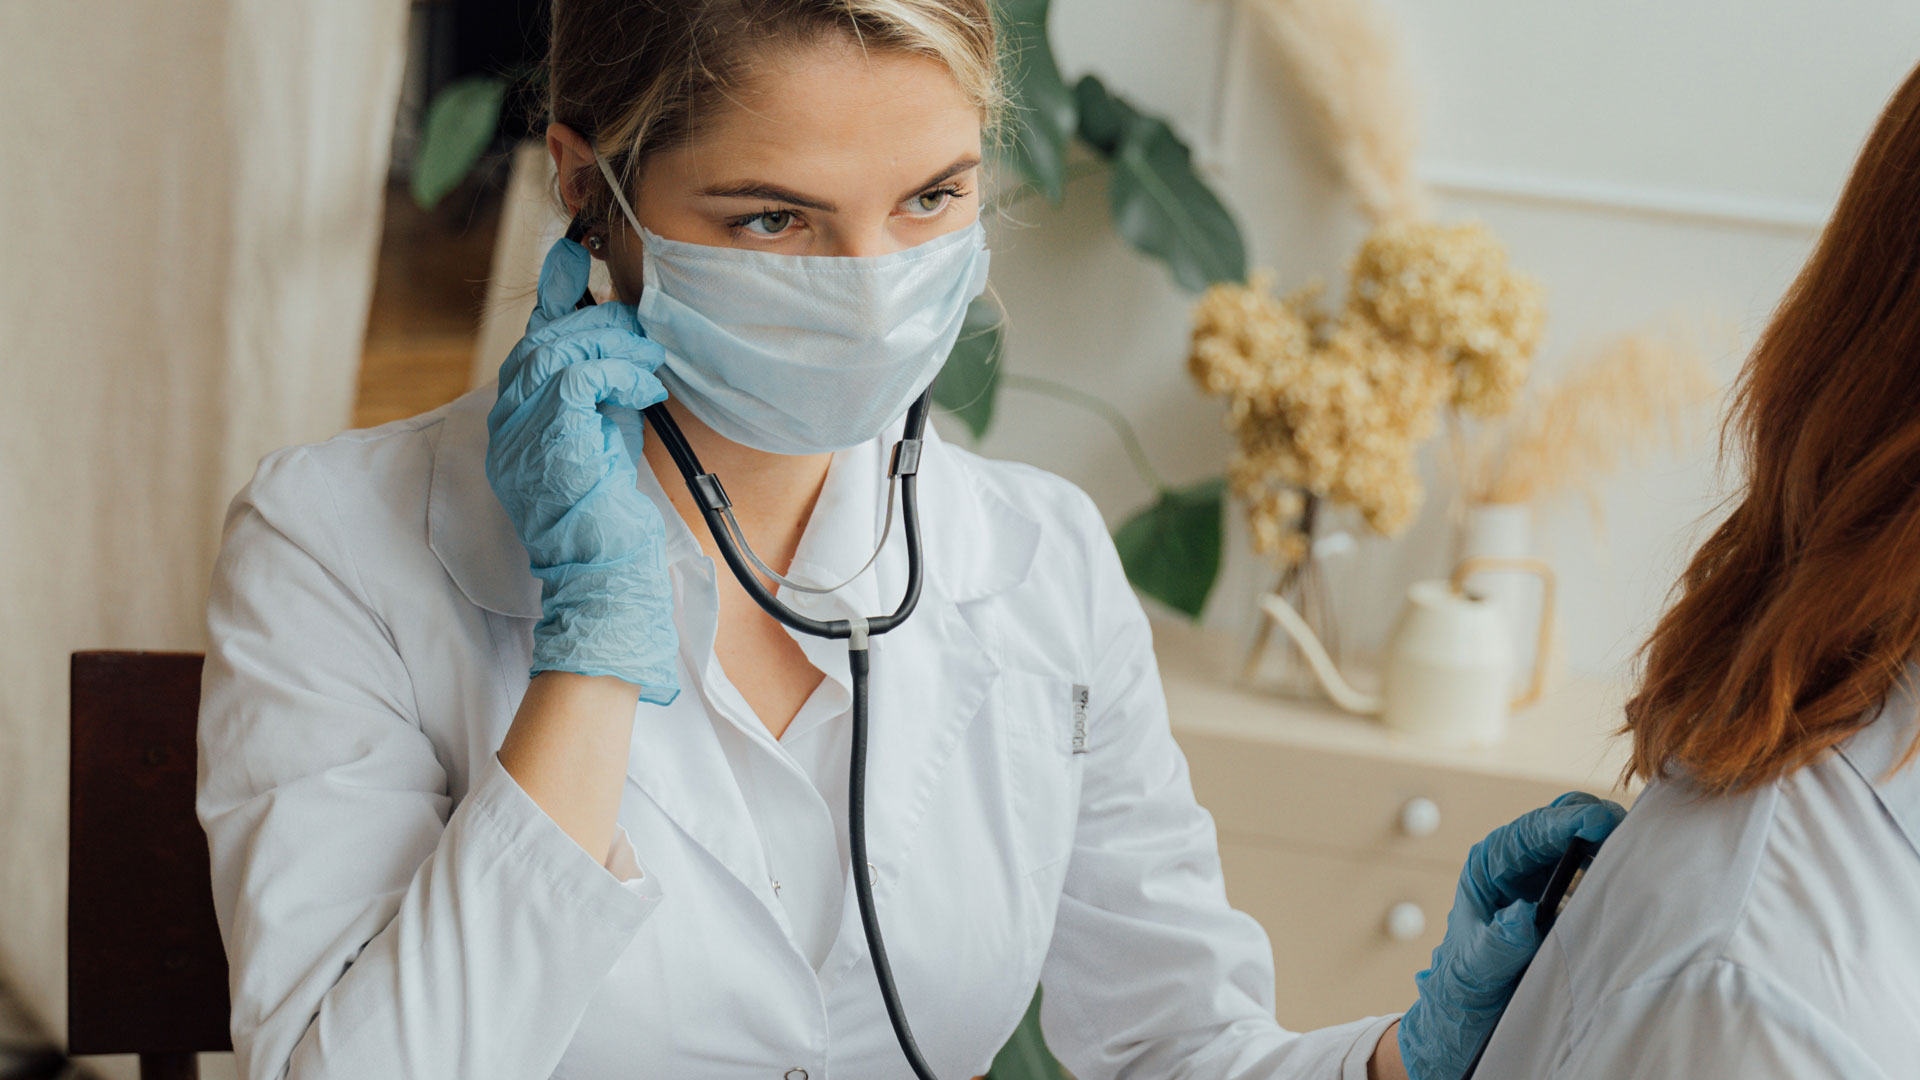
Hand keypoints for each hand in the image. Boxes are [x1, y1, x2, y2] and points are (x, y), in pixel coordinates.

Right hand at [484, 235, 678, 703]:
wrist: (607, 575)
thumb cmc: (613, 514)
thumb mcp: (607, 435)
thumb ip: (604, 388)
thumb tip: (623, 341)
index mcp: (517, 420)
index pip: (531, 342)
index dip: (552, 294)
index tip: (573, 252)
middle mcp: (508, 424)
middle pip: (540, 339)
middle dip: (593, 318)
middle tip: (638, 324)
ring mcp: (521, 434)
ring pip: (556, 350)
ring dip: (612, 344)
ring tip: (648, 360)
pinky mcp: (550, 442)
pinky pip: (576, 377)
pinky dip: (616, 371)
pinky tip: (644, 387)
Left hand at [1396, 792, 1625, 1079]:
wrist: (1471, 1014)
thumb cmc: (1464, 989)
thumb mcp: (1475, 971)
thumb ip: (1496, 945)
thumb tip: (1523, 914)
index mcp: (1490, 866)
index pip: (1530, 831)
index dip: (1567, 821)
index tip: (1601, 821)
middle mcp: (1519, 862)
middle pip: (1564, 821)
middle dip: (1598, 822)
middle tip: (1637, 835)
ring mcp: (1547, 876)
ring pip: (1588, 841)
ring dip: (1614, 843)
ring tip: (1646, 855)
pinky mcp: (1569, 896)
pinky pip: (1600, 870)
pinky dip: (1619, 868)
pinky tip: (1640, 879)